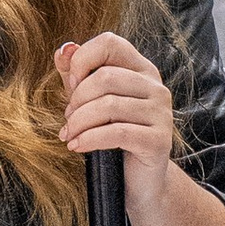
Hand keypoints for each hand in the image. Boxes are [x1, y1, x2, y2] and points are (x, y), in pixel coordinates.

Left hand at [57, 30, 175, 212]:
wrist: (138, 183)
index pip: (110, 43)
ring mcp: (161, 114)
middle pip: (105, 77)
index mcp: (141, 70)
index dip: (83, 60)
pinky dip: (89, 139)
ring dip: (79, 122)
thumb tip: (62, 50)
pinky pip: (117, 132)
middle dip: (77, 100)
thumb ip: (77, 74)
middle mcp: (156, 87)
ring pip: (109, 105)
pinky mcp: (159, 140)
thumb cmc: (113, 139)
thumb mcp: (91, 102)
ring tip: (69, 135)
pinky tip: (76, 146)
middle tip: (68, 120)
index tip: (71, 85)